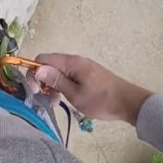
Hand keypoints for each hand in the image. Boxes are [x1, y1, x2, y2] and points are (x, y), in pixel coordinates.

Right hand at [32, 53, 152, 124]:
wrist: (128, 103)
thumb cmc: (101, 100)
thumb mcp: (75, 94)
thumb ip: (56, 80)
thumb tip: (37, 68)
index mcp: (71, 63)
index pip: (43, 59)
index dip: (34, 73)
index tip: (36, 91)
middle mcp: (75, 61)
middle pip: (49, 64)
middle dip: (42, 80)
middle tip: (45, 98)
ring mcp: (82, 67)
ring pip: (58, 72)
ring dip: (52, 85)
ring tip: (55, 102)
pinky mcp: (86, 74)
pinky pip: (67, 76)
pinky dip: (61, 86)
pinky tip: (63, 98)